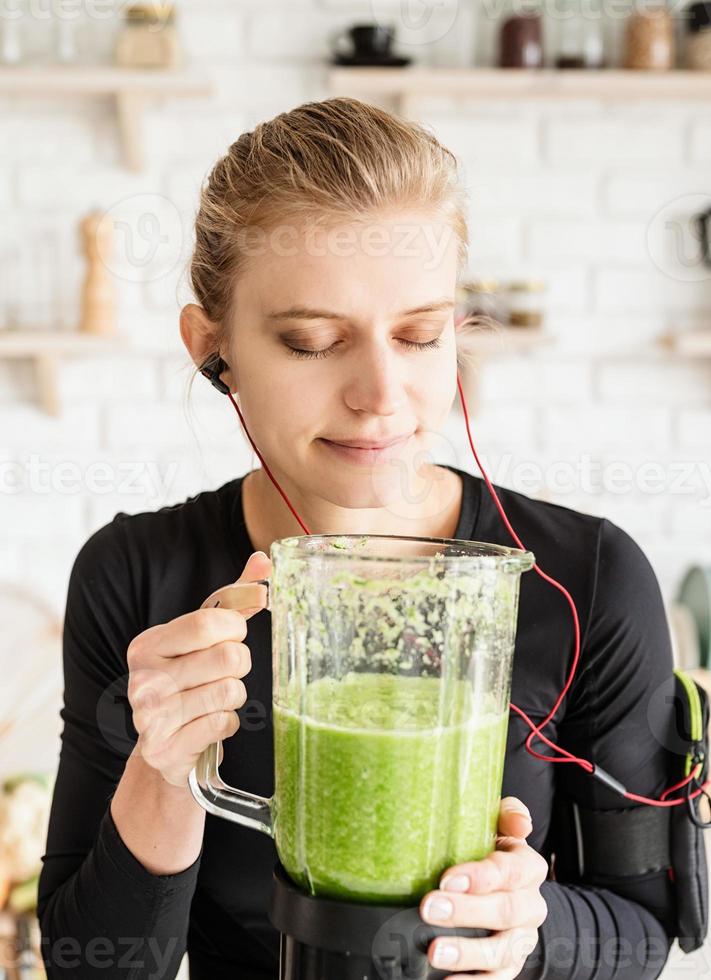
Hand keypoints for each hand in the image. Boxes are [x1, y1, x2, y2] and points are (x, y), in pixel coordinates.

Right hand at [127, 551, 270, 786]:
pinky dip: (227, 723)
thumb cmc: (188, 681)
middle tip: (225, 673)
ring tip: (214, 699)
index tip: (232, 636)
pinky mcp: (166, 749)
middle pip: (228, 658)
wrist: (164, 746)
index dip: (235, 629)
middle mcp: (142, 679)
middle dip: (240, 665)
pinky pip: (223, 724)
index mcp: (147, 645)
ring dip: (234, 696)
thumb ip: (233, 598)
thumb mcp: (202, 638)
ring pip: (230, 692)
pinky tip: (209, 723)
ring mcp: (151, 718)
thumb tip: (265, 561)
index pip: (209, 623)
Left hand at [419, 797, 548, 979]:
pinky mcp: (510, 966)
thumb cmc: (491, 851)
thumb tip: (520, 821)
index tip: (446, 879)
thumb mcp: (498, 826)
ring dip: (467, 952)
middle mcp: (530, 905)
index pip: (510, 871)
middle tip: (430, 908)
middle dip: (466, 911)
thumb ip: (507, 814)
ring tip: (435, 951)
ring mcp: (521, 939)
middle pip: (505, 910)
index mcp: (528, 867)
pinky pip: (497, 979)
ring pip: (502, 951)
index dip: (480, 877)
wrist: (507, 890)